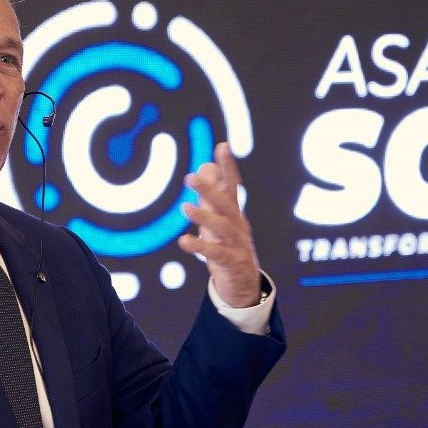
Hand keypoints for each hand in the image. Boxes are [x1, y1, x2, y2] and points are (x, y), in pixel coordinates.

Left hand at [177, 142, 261, 306]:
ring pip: (222, 228)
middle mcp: (238, 224)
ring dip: (204, 216)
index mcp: (233, 212)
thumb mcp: (218, 219)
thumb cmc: (227, 245)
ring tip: (185, 207)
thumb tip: (204, 166)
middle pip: (226, 204)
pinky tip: (183, 241)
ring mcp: (237, 244)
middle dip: (210, 189)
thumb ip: (211, 195)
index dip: (227, 166)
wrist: (243, 282)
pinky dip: (200, 247)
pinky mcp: (231, 263)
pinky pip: (215, 254)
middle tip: (190, 177)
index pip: (231, 185)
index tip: (222, 145)